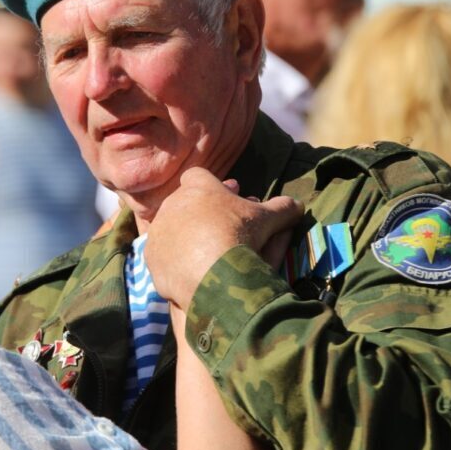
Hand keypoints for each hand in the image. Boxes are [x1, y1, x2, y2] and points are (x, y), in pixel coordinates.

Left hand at [146, 168, 303, 309]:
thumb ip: (283, 208)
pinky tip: (189, 270)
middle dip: (201, 211)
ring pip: (171, 229)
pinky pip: (162, 255)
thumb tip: (299, 206)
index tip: (231, 196)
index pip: (200, 176)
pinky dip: (175, 260)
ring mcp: (159, 231)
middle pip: (184, 202)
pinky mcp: (151, 257)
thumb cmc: (241, 237)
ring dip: (185, 236)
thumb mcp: (268, 219)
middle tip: (219, 225)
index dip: (217, 186)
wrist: (213, 274)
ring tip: (203, 250)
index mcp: (197, 186)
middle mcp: (172, 204)